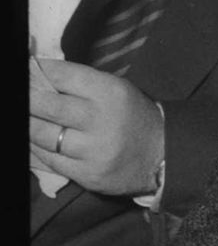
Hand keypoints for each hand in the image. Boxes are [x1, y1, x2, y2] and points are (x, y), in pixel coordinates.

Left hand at [30, 59, 164, 195]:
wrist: (164, 155)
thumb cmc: (134, 117)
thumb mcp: (117, 90)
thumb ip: (81, 85)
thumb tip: (37, 77)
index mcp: (110, 92)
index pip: (61, 75)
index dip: (38, 71)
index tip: (29, 72)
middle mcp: (101, 120)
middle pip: (46, 105)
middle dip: (28, 100)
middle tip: (24, 98)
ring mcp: (94, 150)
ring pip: (42, 135)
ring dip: (29, 125)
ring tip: (29, 119)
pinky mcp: (88, 174)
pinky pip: (50, 160)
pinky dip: (37, 149)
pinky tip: (36, 141)